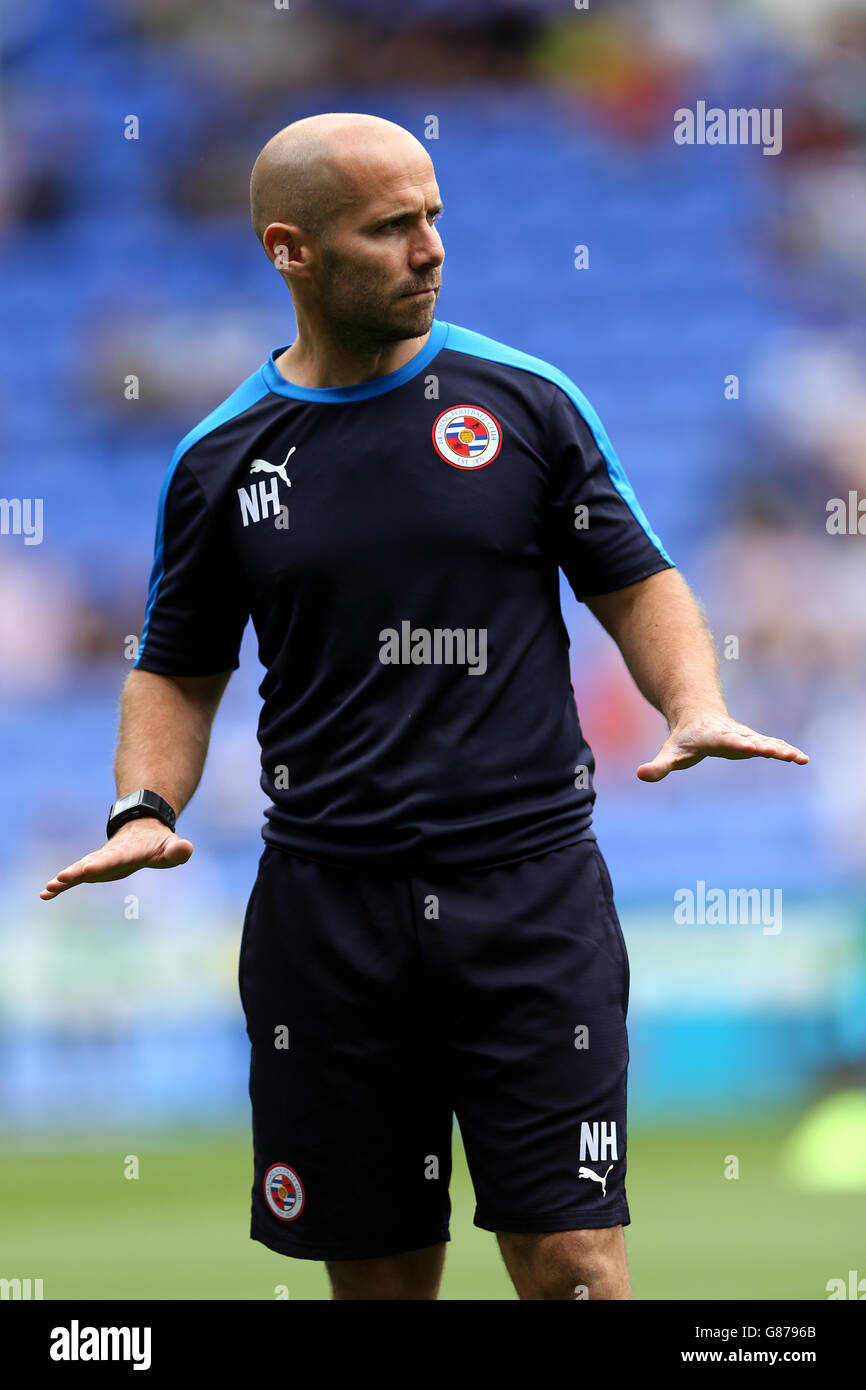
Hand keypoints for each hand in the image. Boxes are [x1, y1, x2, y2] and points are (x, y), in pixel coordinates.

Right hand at [40, 818, 193, 899]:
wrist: (142, 831)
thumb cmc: (158, 844)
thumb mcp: (171, 846)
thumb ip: (178, 849)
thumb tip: (187, 849)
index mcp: (128, 851)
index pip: (115, 858)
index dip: (102, 864)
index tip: (87, 869)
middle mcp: (109, 855)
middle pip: (91, 863)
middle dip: (76, 871)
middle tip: (60, 878)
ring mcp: (99, 862)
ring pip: (79, 870)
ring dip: (65, 879)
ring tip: (48, 889)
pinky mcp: (93, 869)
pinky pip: (75, 878)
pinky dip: (61, 885)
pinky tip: (45, 894)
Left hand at [636, 712, 808, 782]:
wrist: (698, 715)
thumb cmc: (684, 738)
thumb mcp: (669, 753)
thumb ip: (658, 766)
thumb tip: (641, 775)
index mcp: (713, 736)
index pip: (725, 740)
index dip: (736, 743)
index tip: (749, 746)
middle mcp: (733, 734)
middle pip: (751, 740)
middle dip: (766, 747)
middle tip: (781, 753)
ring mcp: (746, 737)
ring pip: (766, 742)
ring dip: (782, 750)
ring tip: (800, 758)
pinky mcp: (754, 742)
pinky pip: (772, 746)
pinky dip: (786, 751)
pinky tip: (802, 759)